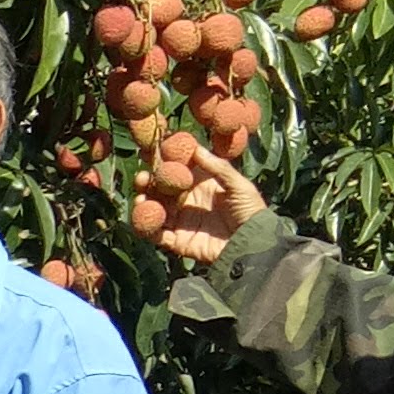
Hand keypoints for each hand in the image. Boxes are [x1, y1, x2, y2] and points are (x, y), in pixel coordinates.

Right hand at [146, 141, 267, 266]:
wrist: (253, 245)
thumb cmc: (251, 211)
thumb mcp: (239, 185)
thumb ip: (217, 167)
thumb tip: (195, 148)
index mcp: (200, 185)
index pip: (177, 170)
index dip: (164, 162)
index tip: (153, 152)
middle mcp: (186, 201)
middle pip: (160, 189)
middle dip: (148, 182)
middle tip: (142, 177)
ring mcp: (180, 221)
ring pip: (153, 208)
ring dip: (143, 201)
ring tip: (140, 195)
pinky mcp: (176, 240)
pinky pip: (155, 232)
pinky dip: (145, 224)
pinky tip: (142, 214)